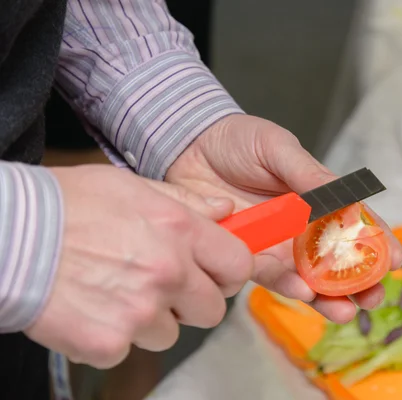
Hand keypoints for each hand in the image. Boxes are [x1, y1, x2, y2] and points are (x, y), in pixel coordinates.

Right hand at [25, 165, 252, 368]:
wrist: (11, 235)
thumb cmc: (69, 205)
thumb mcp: (133, 186)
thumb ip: (186, 202)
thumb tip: (224, 209)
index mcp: (180, 232)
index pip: (238, 266)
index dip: (228, 274)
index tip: (214, 275)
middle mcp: (169, 273)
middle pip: (212, 310)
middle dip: (191, 303)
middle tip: (162, 287)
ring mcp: (140, 312)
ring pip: (170, 334)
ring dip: (150, 320)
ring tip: (115, 292)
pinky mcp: (110, 343)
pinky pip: (128, 349)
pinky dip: (114, 336)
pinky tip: (92, 308)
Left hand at [166, 114, 401, 323]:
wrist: (189, 146)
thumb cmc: (238, 140)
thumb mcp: (278, 148)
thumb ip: (308, 173)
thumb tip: (344, 198)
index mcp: (316, 199)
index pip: (353, 223)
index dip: (377, 242)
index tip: (396, 260)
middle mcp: (299, 227)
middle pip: (335, 261)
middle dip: (357, 283)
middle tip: (373, 298)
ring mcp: (274, 245)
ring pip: (307, 278)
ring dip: (327, 297)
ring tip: (345, 310)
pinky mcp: (246, 256)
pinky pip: (269, 277)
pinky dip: (288, 287)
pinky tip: (304, 294)